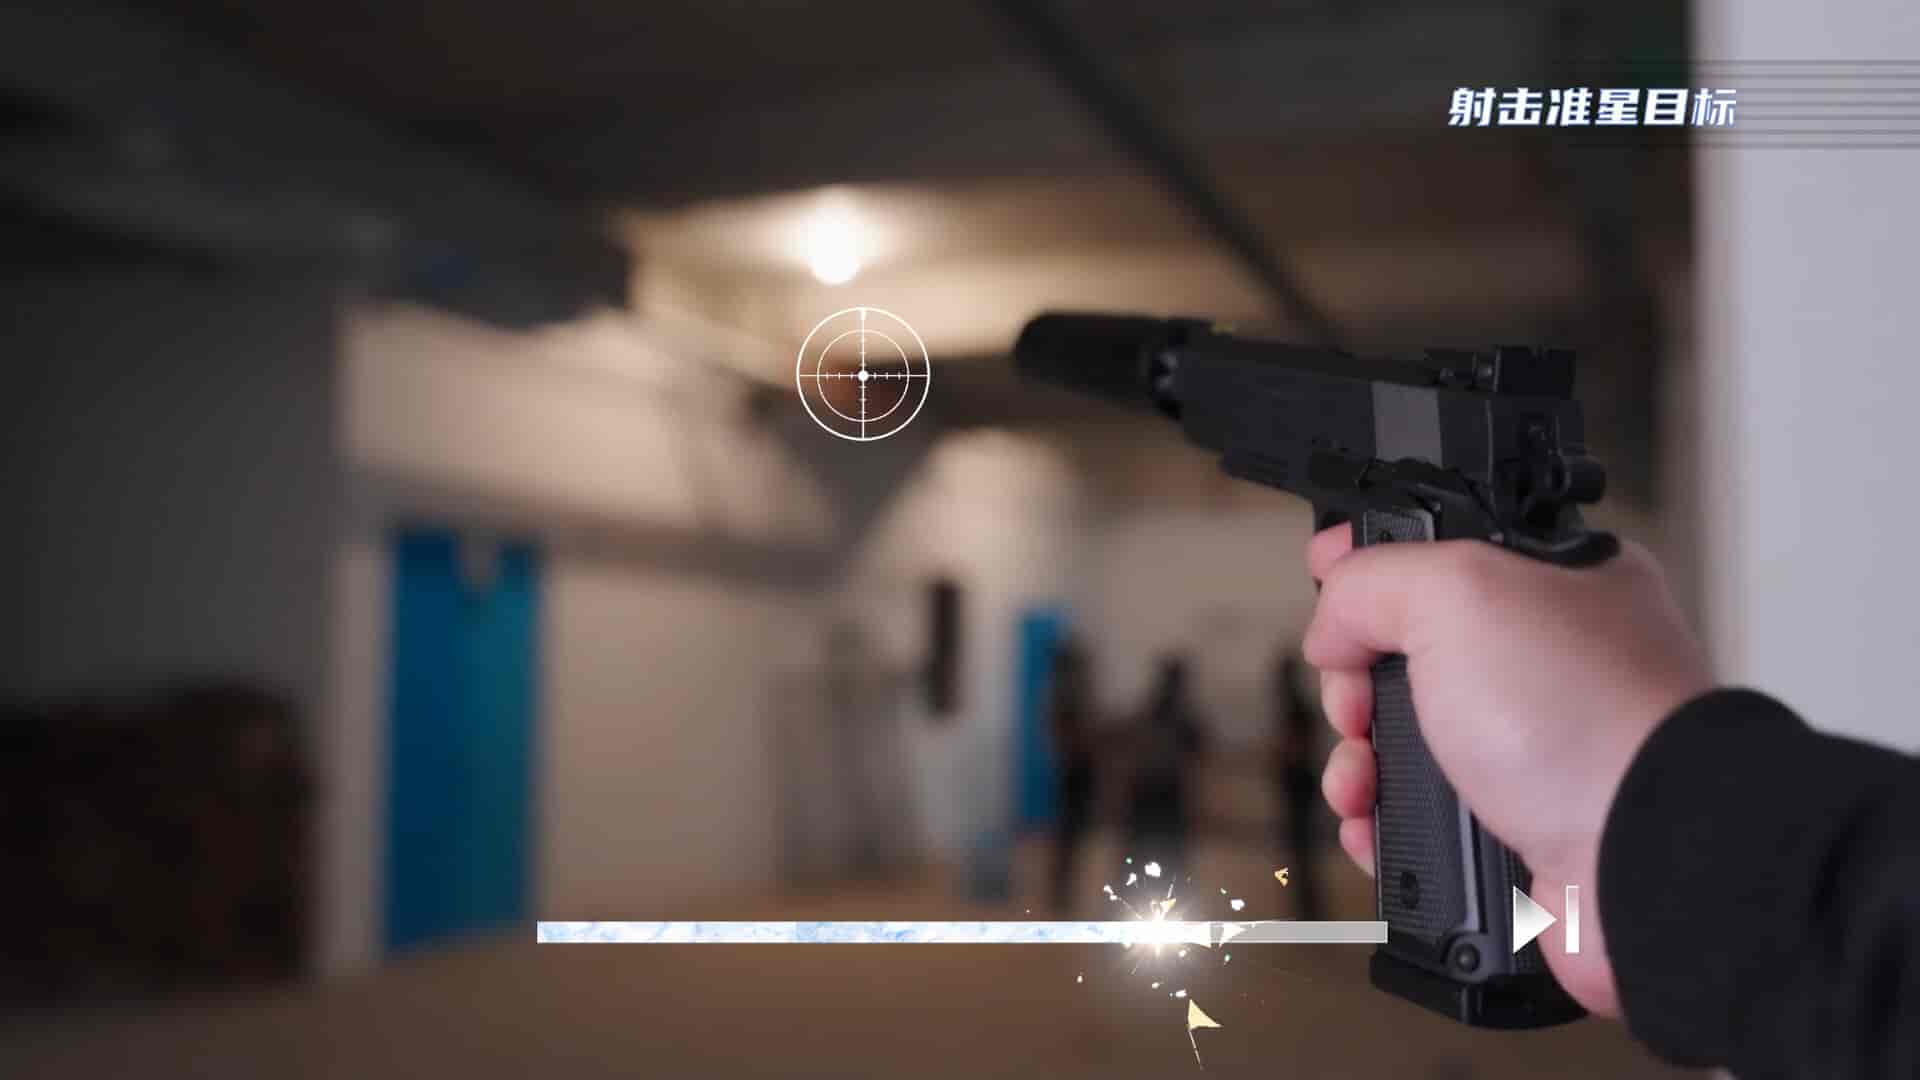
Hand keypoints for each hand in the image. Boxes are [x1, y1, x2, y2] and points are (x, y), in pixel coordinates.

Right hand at [1304, 526, 1711, 1016]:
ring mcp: (1534, 751)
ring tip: (1363, 779)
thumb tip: (1333, 626)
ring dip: (1359, 763)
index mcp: (1555, 585)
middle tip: (1358, 699)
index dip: (1372, 560)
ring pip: (1404, 743)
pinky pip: (1421, 822)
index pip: (1441, 548)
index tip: (1327, 573)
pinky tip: (1377, 826)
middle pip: (1404, 653)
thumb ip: (1372, 581)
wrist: (1643, 858)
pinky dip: (1383, 827)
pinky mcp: (1518, 829)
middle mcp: (1547, 666)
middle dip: (1355, 682)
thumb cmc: (1588, 718)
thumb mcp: (1458, 591)